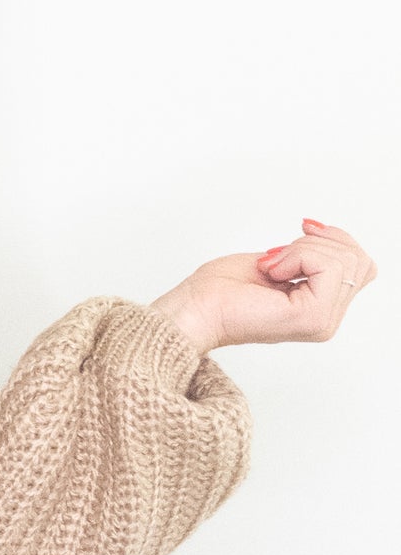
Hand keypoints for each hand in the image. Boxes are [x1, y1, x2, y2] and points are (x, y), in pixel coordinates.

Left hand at [148, 217, 376, 352]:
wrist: (194, 309)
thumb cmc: (220, 290)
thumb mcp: (277, 260)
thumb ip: (310, 255)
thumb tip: (327, 233)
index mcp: (321, 309)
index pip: (360, 265)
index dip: (333, 238)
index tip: (298, 233)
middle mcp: (327, 320)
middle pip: (358, 260)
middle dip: (317, 242)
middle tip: (277, 254)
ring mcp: (322, 321)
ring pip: (344, 261)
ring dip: (302, 249)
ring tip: (271, 264)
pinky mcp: (311, 317)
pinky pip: (326, 267)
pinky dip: (296, 256)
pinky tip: (270, 271)